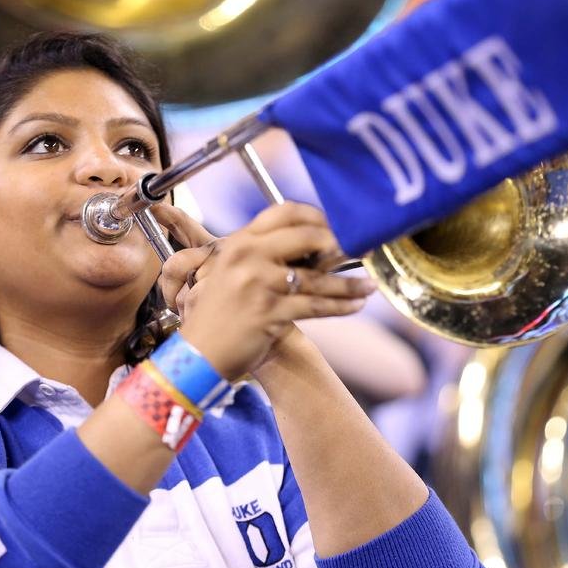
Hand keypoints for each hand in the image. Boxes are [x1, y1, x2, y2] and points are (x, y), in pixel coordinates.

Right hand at [157, 202, 375, 380]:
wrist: (199, 355)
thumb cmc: (218, 316)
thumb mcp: (230, 273)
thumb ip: (261, 254)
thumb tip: (311, 243)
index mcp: (239, 242)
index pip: (283, 212)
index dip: (316, 217)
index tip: (336, 227)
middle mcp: (248, 257)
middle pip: (306, 237)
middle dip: (339, 243)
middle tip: (360, 250)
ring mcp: (259, 285)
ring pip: (317, 277)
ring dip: (349, 282)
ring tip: (369, 284)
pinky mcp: (270, 313)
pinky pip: (316, 306)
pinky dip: (341, 305)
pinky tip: (357, 304)